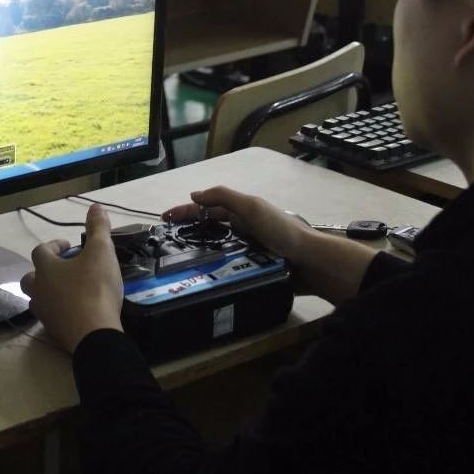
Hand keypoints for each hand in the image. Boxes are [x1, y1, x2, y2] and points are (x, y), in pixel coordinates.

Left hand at [20, 205, 123, 353]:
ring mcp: (44, 313)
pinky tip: (76, 311)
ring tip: (70, 290)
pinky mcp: (53, 332)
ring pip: (38, 299)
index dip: (54, 245)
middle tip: (65, 269)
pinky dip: (60, 311)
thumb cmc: (95, 287)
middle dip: (45, 271)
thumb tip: (95, 207)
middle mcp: (38, 290)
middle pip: (31, 277)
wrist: (93, 334)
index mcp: (46, 268)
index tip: (69, 246)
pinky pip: (51, 316)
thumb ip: (98, 228)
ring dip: (50, 292)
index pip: (41, 251)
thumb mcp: (101, 252)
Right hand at [162, 186, 310, 260]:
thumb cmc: (281, 231)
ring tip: (177, 266)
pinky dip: (212, 270)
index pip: (207, 208)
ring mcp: (246, 250)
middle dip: (187, 233)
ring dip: (198, 254)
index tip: (163, 220)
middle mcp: (242, 229)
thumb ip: (224, 197)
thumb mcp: (251, 207)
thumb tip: (194, 195)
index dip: (185, 211)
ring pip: (215, 249)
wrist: (310, 263)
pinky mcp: (251, 269)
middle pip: (208, 229)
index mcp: (241, 212)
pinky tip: (201, 278)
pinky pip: (226, 267)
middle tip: (165, 246)